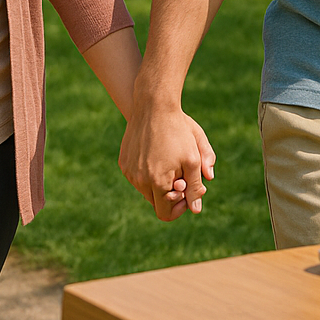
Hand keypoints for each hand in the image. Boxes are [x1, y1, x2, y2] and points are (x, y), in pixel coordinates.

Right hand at [120, 103, 215, 220]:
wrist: (153, 106)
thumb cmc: (178, 131)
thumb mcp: (193, 159)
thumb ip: (195, 187)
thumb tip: (195, 209)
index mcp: (157, 183)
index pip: (165, 213)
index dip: (179, 208)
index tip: (188, 192)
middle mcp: (138, 181)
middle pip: (155, 202)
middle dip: (170, 193)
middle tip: (182, 175)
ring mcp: (129, 171)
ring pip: (146, 189)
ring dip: (159, 182)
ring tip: (170, 161)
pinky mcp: (123, 162)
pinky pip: (136, 176)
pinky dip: (148, 172)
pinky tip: (158, 153)